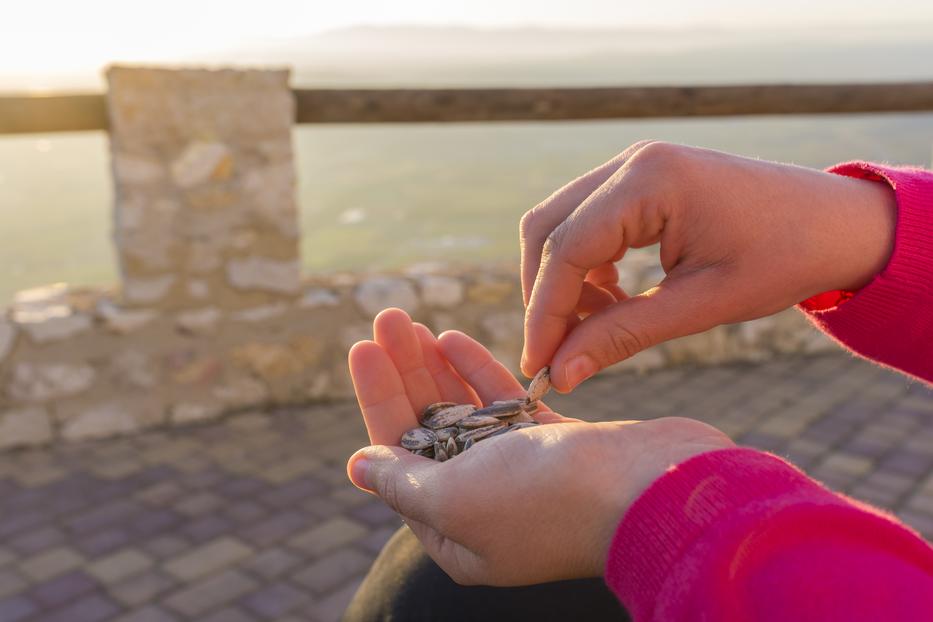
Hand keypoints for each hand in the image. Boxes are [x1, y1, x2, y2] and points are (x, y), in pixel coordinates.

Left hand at [346, 308, 732, 584]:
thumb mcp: (457, 499)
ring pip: (466, 413)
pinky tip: (455, 340)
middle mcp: (485, 506)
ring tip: (411, 323)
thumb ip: (404, 481)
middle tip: (386, 318)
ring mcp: (524, 475)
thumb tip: (358, 466)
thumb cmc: (550, 500)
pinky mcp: (559, 446)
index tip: (362, 347)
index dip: (378, 398)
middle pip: (430, 429)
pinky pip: (505, 406)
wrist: (655, 489)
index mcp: (454, 533)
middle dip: (405, 373)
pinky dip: (481, 373)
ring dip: (438, 368)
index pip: (398, 456)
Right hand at [520, 141, 896, 390]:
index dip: (545, 313)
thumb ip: (623, 335)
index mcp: (651, 180)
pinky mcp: (641, 179)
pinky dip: (585, 265)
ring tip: (590, 331)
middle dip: (544, 295)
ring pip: (561, 223)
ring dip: (562, 281)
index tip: (538, 367)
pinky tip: (610, 301)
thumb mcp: (702, 305)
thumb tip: (559, 374)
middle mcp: (632, 161)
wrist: (838, 223)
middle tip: (552, 356)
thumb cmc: (783, 258)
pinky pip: (588, 221)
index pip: (567, 249)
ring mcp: (634, 165)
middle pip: (548, 228)